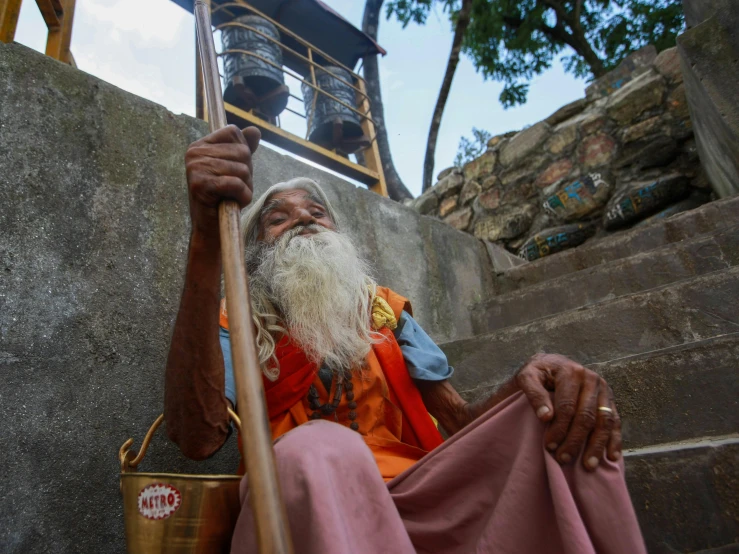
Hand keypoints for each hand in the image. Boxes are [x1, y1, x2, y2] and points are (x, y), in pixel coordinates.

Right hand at [185, 125, 260, 239]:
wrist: (211, 227)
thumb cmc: (224, 196)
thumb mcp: (235, 168)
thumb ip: (243, 148)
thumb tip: (255, 130)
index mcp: (199, 145)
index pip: (234, 132)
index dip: (243, 151)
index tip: (234, 170)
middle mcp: (194, 153)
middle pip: (242, 151)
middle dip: (247, 172)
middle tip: (234, 187)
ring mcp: (195, 168)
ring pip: (242, 169)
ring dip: (246, 186)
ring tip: (232, 195)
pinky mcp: (200, 184)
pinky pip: (236, 183)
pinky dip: (243, 195)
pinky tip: (234, 201)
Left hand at [515, 353, 621, 470]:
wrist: (551, 364)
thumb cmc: (537, 374)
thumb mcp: (526, 377)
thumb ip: (534, 393)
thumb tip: (546, 417)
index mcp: (571, 372)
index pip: (567, 406)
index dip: (559, 428)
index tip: (550, 446)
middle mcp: (591, 379)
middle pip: (587, 415)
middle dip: (575, 440)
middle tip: (563, 458)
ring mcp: (603, 389)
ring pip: (604, 420)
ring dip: (597, 445)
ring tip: (588, 465)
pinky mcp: (609, 398)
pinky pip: (615, 421)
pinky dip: (615, 440)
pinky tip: (612, 457)